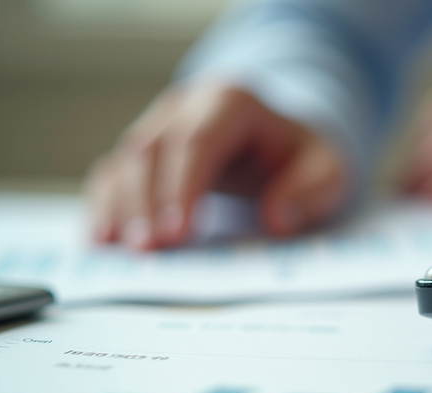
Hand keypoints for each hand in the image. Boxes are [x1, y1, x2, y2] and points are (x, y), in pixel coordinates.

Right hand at [86, 83, 347, 249]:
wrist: (284, 139)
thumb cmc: (302, 157)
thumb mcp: (328, 170)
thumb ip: (310, 192)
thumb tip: (278, 220)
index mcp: (232, 101)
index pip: (198, 141)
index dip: (182, 187)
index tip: (177, 233)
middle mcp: (186, 106)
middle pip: (153, 149)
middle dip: (145, 203)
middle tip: (147, 250)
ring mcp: (159, 125)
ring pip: (126, 160)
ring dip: (120, 208)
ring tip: (123, 251)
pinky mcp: (145, 151)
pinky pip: (114, 174)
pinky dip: (105, 206)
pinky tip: (103, 240)